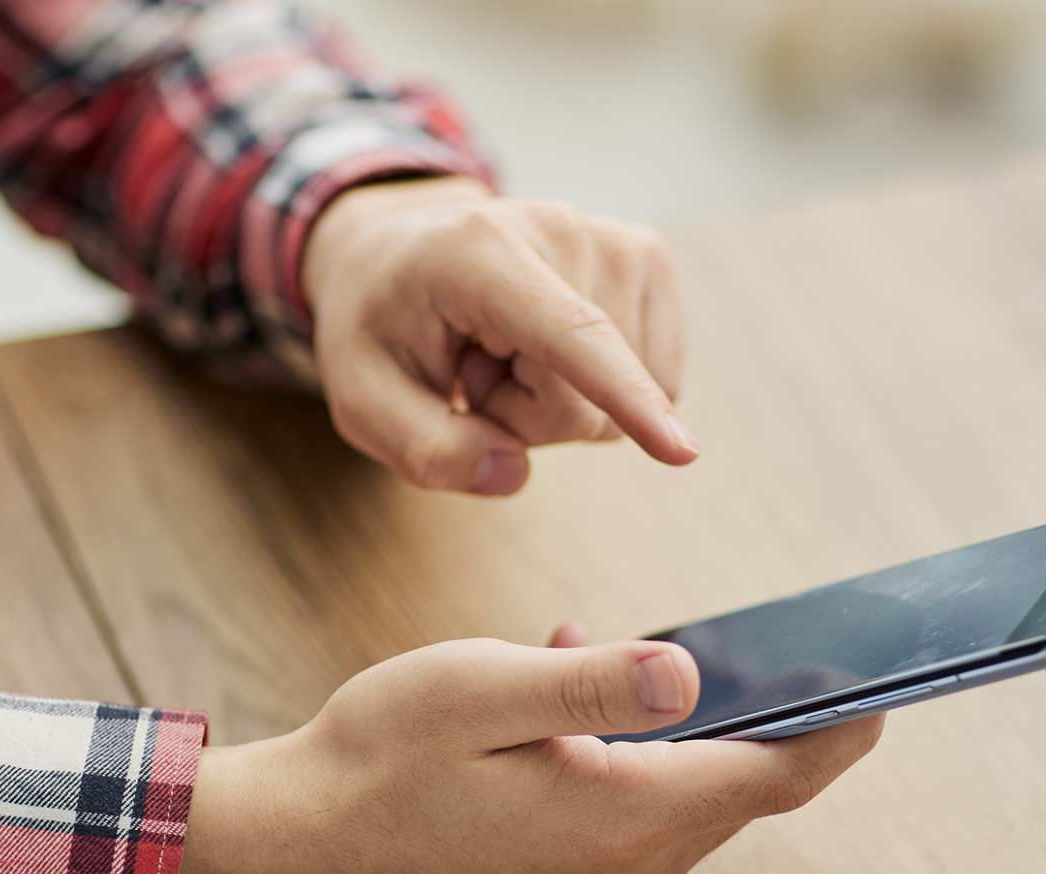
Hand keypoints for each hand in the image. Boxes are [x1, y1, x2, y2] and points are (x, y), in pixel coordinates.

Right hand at [171, 632, 882, 873]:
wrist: (300, 843)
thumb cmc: (381, 755)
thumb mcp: (484, 688)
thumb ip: (596, 683)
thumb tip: (695, 672)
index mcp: (624, 820)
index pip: (777, 772)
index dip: (842, 722)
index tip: (893, 677)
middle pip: (745, 788)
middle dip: (767, 711)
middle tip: (784, 640)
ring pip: (692, 798)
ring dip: (681, 728)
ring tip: (612, 655)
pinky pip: (644, 818)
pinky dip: (638, 759)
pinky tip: (579, 704)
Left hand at [300, 176, 694, 494]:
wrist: (401, 253)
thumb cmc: (381, 325)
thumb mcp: (363, 401)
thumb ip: (427, 450)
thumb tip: (511, 472)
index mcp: (480, 254)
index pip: (572, 338)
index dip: (625, 398)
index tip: (682, 451)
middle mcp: (562, 229)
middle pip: (586, 403)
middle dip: (528, 417)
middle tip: (474, 369)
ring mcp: (615, 239)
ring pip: (629, 395)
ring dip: (562, 399)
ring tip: (505, 352)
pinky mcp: (647, 259)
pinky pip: (655, 376)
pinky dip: (603, 384)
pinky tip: (548, 346)